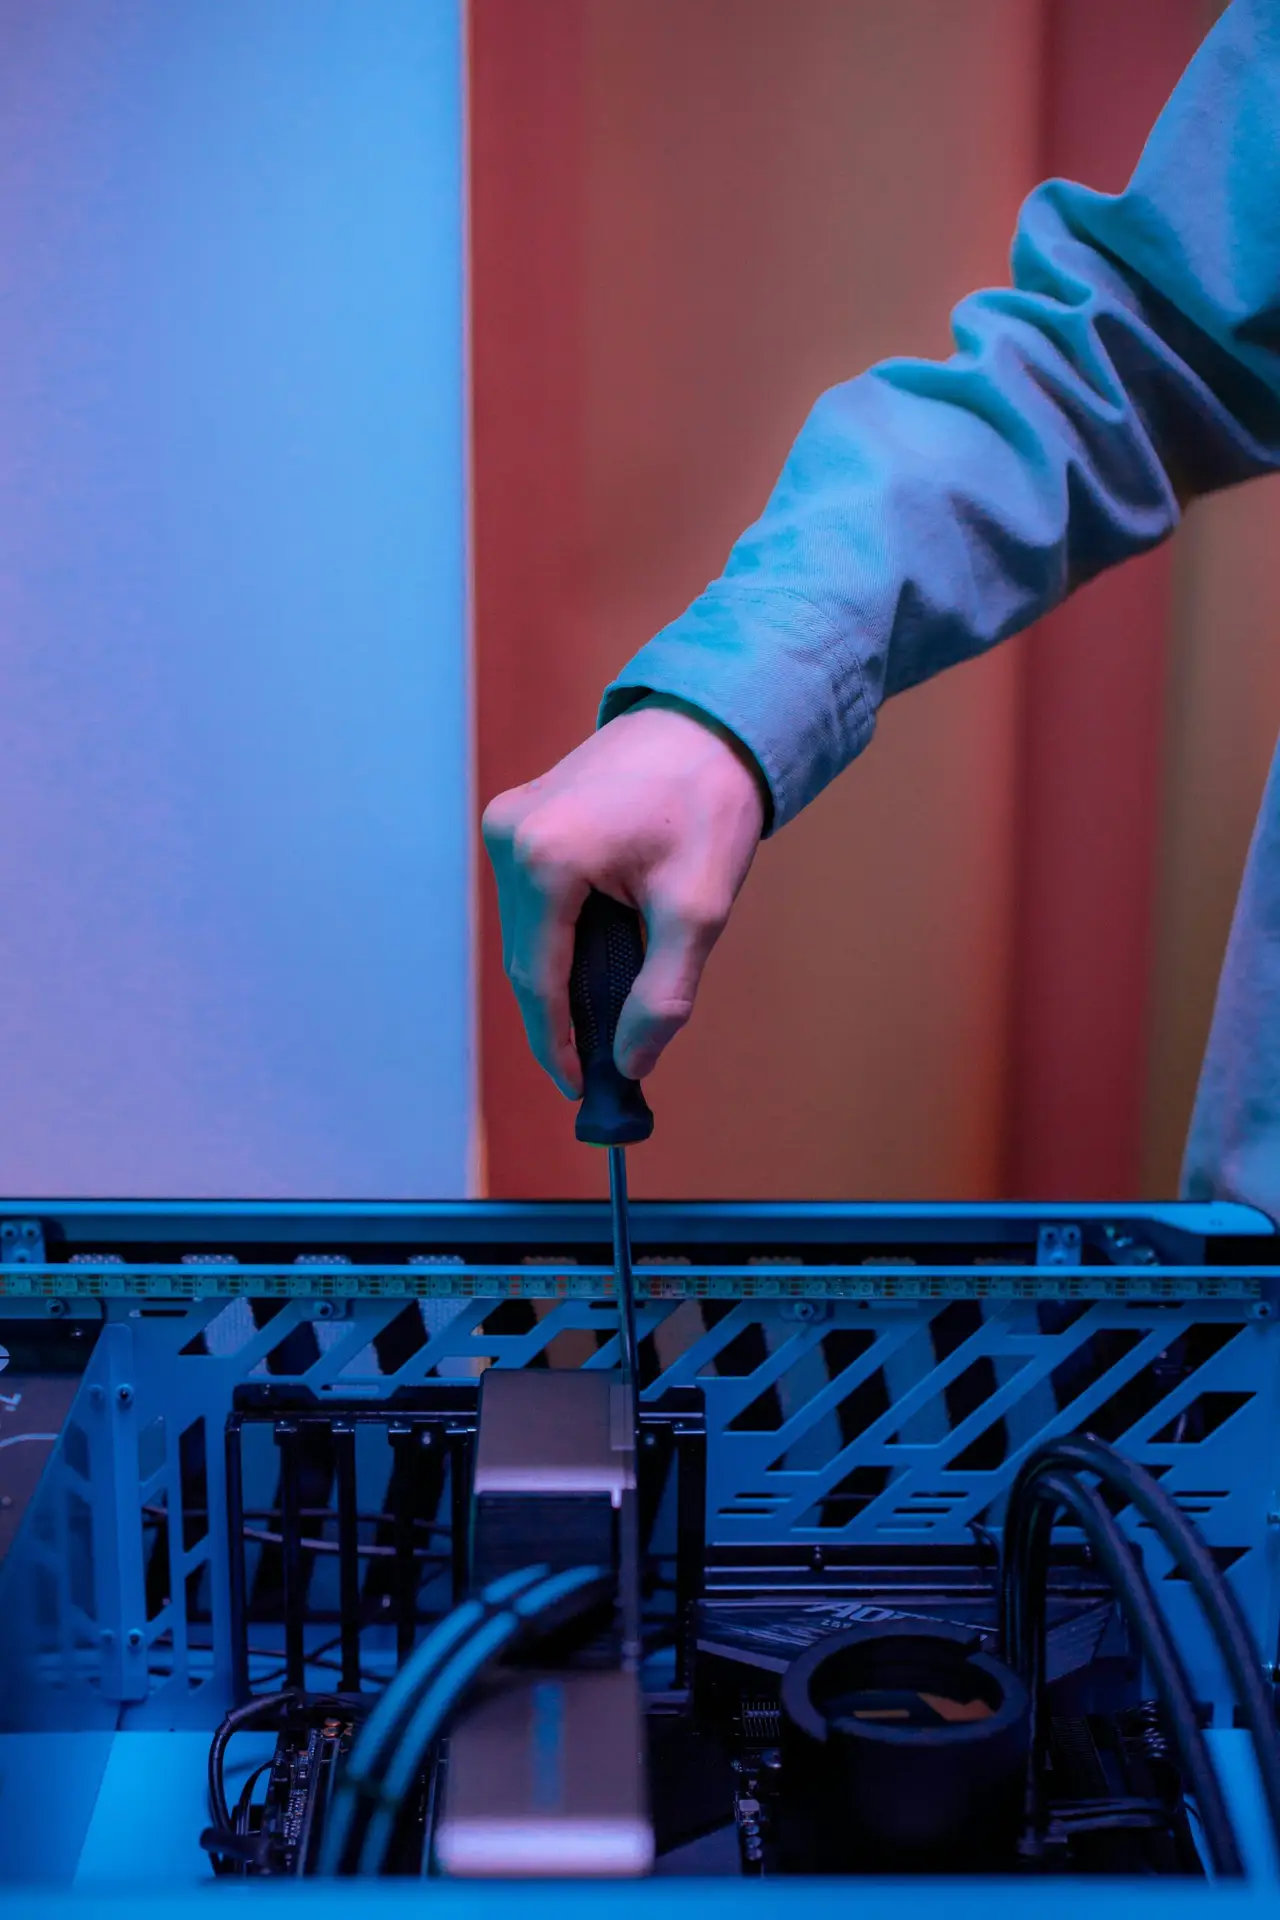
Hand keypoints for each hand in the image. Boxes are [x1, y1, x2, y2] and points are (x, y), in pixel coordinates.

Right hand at [482, 697, 766, 1095]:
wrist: (707, 724)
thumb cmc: (707, 807)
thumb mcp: (697, 910)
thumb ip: (662, 994)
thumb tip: (629, 1064)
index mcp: (546, 858)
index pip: (539, 980)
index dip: (558, 1045)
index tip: (582, 1091)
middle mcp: (510, 837)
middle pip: (529, 959)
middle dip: (564, 1017)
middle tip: (600, 1068)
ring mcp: (508, 824)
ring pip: (530, 933)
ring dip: (565, 978)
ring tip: (609, 1017)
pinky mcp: (519, 818)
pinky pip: (534, 901)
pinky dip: (564, 938)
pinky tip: (602, 960)